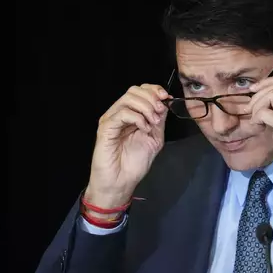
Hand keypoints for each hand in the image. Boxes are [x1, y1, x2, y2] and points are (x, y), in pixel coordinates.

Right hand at [85, 84, 169, 210]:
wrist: (120, 183)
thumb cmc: (134, 164)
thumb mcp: (154, 139)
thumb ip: (159, 121)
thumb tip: (164, 104)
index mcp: (131, 115)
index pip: (140, 91)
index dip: (154, 90)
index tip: (166, 97)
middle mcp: (120, 114)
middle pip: (134, 90)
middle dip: (151, 98)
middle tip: (159, 112)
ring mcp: (112, 119)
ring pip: (128, 98)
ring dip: (146, 107)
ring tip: (153, 123)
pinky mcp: (106, 128)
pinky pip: (122, 113)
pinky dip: (137, 118)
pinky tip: (144, 128)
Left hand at [246, 76, 272, 206]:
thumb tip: (263, 98)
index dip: (267, 82)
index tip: (254, 91)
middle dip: (259, 94)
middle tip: (250, 108)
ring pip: (271, 95)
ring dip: (257, 106)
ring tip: (255, 119)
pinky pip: (266, 112)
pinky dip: (257, 118)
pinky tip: (257, 127)